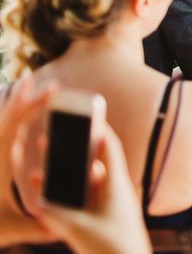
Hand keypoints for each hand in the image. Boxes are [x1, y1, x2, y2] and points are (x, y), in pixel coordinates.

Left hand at [0, 77, 55, 246]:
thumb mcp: (11, 229)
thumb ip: (40, 227)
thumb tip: (65, 224)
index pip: (16, 123)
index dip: (33, 103)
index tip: (51, 88)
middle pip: (8, 117)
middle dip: (25, 97)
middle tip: (43, 81)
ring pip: (0, 123)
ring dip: (14, 105)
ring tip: (25, 88)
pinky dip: (8, 120)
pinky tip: (15, 118)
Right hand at [34, 123, 150, 253]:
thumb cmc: (115, 248)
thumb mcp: (81, 231)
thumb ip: (59, 216)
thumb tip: (40, 202)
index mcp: (116, 184)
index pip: (108, 147)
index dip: (97, 128)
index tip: (83, 114)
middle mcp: (115, 189)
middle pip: (92, 160)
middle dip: (71, 148)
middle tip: (50, 138)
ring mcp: (110, 202)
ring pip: (85, 180)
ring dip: (66, 172)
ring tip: (41, 164)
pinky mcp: (105, 216)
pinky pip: (83, 198)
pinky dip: (67, 194)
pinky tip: (47, 196)